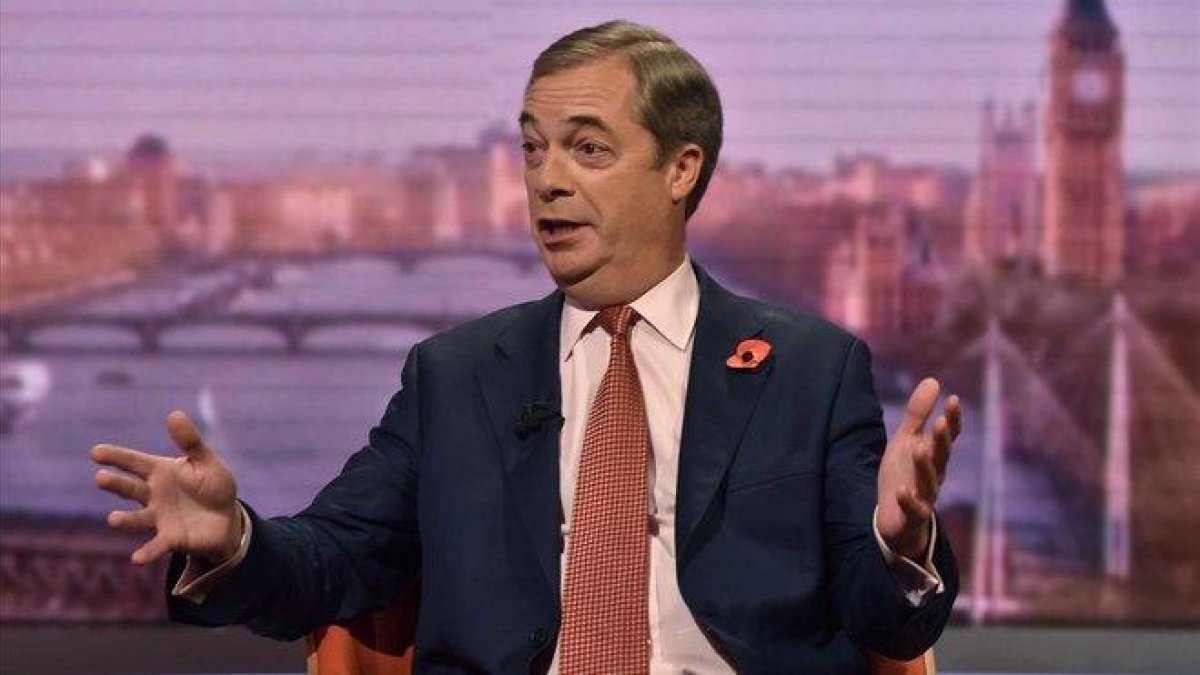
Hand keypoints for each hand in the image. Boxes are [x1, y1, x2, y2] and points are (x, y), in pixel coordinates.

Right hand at [91, 410, 240, 565]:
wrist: (226, 517)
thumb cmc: (213, 484)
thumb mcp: (206, 460)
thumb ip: (190, 441)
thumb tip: (173, 414)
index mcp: (160, 471)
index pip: (134, 462)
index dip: (116, 457)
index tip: (96, 452)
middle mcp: (153, 494)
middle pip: (130, 488)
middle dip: (115, 483)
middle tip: (100, 478)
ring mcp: (159, 517)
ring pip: (138, 518)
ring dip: (125, 520)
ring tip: (113, 519)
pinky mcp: (170, 538)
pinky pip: (157, 546)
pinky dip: (147, 552)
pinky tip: (136, 559)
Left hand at [876, 378, 960, 559]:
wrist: (895, 519)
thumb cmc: (903, 475)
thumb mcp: (906, 441)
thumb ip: (917, 414)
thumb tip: (933, 380)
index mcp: (932, 456)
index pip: (946, 436)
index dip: (952, 420)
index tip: (954, 400)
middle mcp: (934, 475)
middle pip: (941, 457)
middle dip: (941, 441)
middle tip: (940, 423)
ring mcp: (924, 497)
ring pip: (929, 482)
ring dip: (925, 468)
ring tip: (919, 451)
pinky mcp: (912, 516)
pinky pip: (914, 510)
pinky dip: (909, 501)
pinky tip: (902, 491)